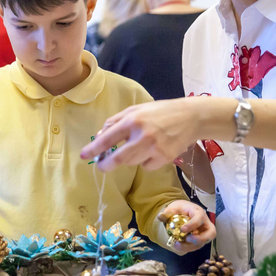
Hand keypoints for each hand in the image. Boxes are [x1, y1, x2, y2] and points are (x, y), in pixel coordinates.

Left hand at [81, 98, 204, 171]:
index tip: (84, 155)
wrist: (191, 117)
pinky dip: (145, 161)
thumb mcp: (137, 109)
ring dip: (128, 158)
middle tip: (101, 165)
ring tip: (138, 146)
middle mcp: (143, 135)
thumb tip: (100, 136)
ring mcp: (155, 148)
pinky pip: (146, 166)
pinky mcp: (165, 158)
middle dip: (106, 164)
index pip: (108, 137)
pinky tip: (154, 150)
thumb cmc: (160, 112)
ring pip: (131, 163)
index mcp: (133, 120)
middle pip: (118, 158)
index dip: (94, 148)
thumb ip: (117, 121)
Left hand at [158, 200, 215, 252]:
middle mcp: (205, 224)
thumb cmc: (181, 208)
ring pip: (202, 243)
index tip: (182, 229)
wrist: (184, 212)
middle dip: (200, 239)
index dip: (192, 225)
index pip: (199, 219)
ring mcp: (204, 233)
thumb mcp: (174, 207)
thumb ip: (168, 212)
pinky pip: (196, 246)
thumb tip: (160, 216)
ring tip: (177, 245)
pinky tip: (177, 246)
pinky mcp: (200, 240)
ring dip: (190, 246)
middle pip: (211, 234)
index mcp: (199, 213)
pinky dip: (187, 248)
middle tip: (187, 239)